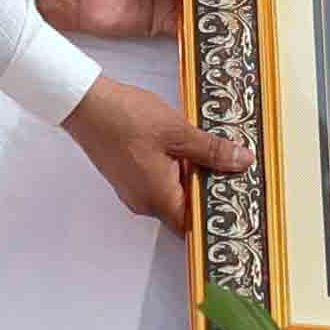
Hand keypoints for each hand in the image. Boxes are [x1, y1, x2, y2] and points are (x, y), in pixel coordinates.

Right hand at [62, 76, 249, 234]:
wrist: (87, 104)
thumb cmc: (126, 119)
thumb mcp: (179, 132)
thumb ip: (212, 151)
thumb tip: (241, 161)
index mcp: (158, 198)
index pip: (193, 225)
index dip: (215, 216)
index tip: (237, 200)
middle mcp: (144, 202)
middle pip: (184, 208)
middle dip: (206, 189)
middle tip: (231, 168)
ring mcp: (133, 190)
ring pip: (172, 192)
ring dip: (190, 175)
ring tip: (210, 151)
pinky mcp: (128, 176)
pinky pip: (158, 180)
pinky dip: (174, 168)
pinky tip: (183, 146)